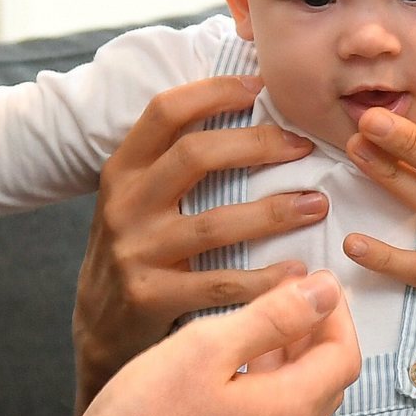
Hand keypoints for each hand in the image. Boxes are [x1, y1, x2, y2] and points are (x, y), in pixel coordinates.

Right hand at [56, 270, 360, 415]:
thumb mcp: (208, 347)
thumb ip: (273, 317)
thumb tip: (323, 292)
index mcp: (287, 411)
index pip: (344, 356)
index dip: (337, 314)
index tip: (316, 283)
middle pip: (328, 382)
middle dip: (319, 334)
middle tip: (293, 297)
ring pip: (300, 404)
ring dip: (294, 360)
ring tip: (263, 323)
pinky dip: (270, 386)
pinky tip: (235, 367)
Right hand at [73, 75, 324, 405]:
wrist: (98, 327)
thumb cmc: (137, 249)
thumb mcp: (138, 197)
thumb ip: (174, 160)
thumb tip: (243, 103)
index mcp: (123, 169)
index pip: (165, 111)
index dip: (214, 91)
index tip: (261, 88)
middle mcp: (125, 204)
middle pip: (195, 155)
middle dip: (258, 144)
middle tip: (304, 146)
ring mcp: (136, 252)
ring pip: (214, 223)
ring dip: (275, 212)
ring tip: (317, 205)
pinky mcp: (151, 297)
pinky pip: (219, 283)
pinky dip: (264, 279)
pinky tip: (297, 272)